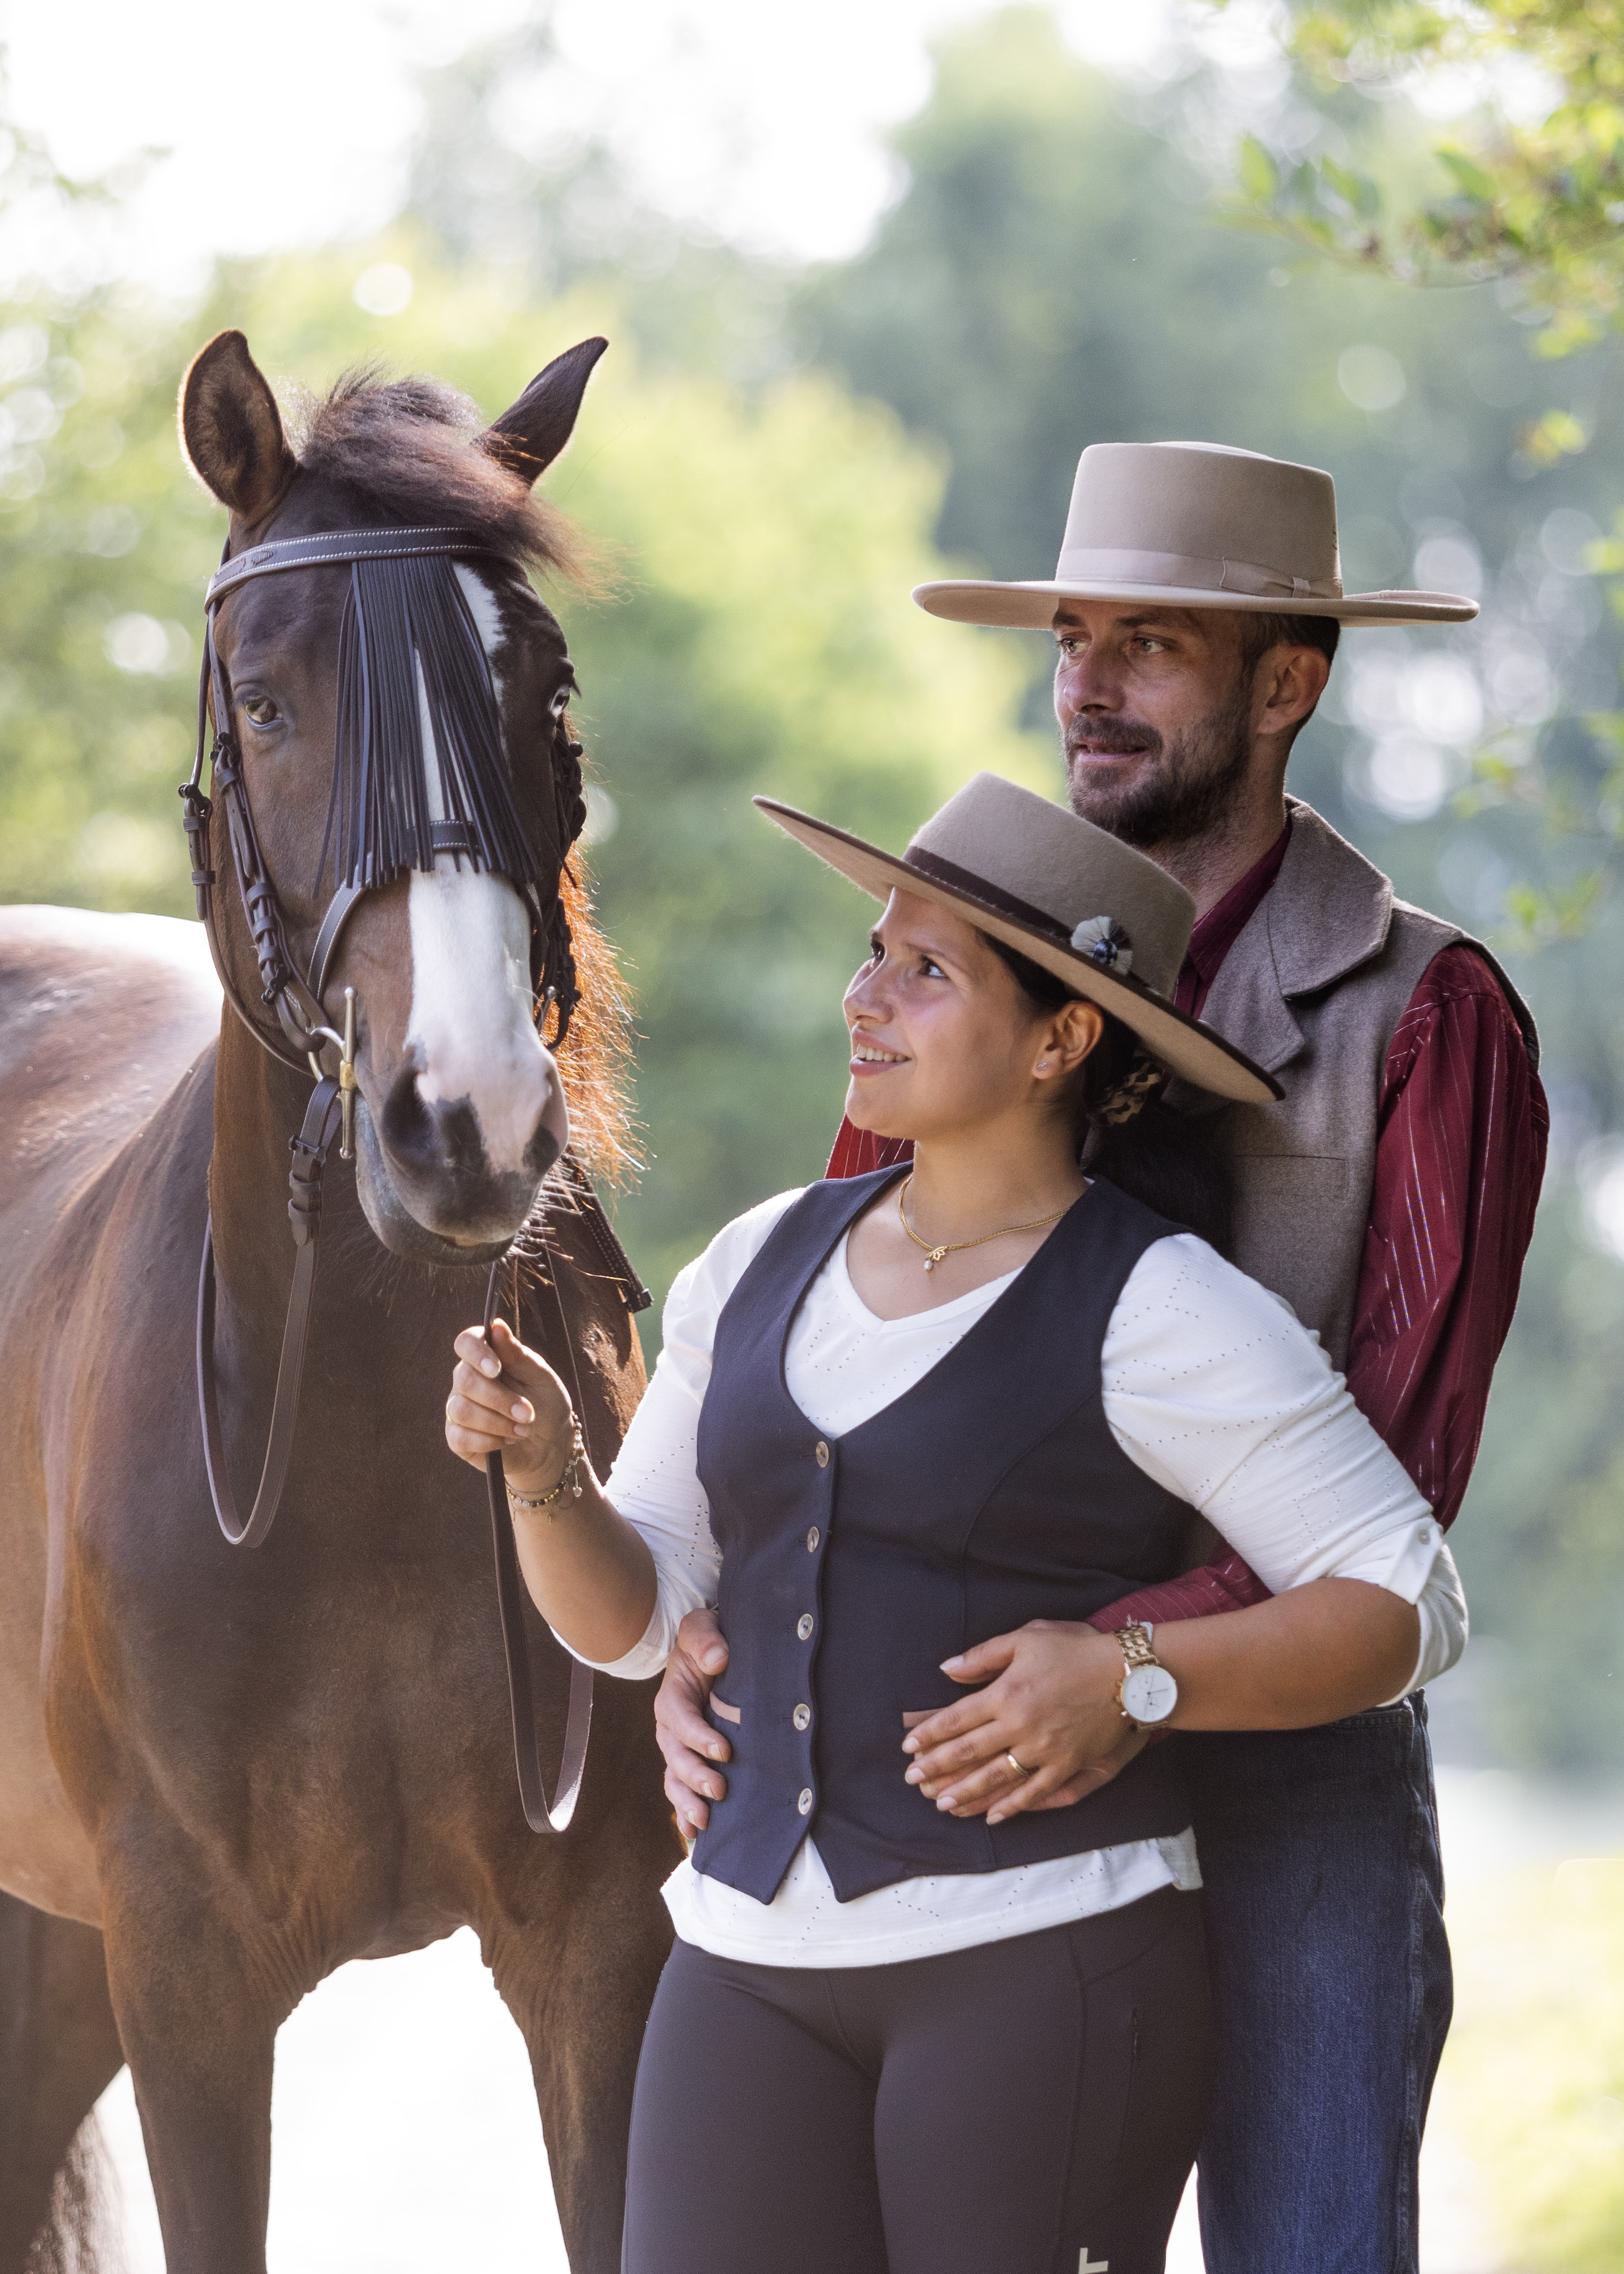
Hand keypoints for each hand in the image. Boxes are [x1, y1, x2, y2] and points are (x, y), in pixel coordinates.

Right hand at [445, 1319, 575, 1496]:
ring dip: (497, 1422)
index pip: (466, 1343)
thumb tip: (497, 1326)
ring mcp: (459, 1408)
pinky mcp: (457, 1437)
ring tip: (523, 1430)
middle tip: (528, 1414)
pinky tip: (507, 1441)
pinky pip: (459, 1437)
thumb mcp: (541, 1378)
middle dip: (499, 1399)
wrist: (550, 1445)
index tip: (496, 1368)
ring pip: (461, 1410)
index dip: (476, 1353)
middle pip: (464, 1379)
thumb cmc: (547, 1405)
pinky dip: (488, 1441)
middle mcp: (467, 1380)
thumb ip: (517, 1355)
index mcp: (487, 1358)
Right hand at [653, 1610, 730, 1837]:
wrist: (715, 1652)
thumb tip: (717, 1659)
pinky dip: (685, 1811)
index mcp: (672, 1696)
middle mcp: (671, 1727)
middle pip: (674, 1756)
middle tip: (720, 1790)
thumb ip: (705, 1638)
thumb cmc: (709, 1640)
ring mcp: (680, 1747)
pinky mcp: (692, 1760)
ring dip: (686, 1802)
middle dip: (694, 1776)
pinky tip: (696, 1834)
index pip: (679, 1719)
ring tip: (704, 1823)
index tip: (725, 1751)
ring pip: (675, 1779)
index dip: (698, 1737)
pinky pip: (682, 1789)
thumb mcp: (702, 1627)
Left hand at [902, 1620, 1147, 1824]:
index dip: (930, 1734)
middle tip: (913, 1781)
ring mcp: (1046, 1750)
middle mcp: (1021, 1725)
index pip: (956, 1718)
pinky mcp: (1069, 1765)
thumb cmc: (1077, 1649)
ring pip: (996, 1777)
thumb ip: (984, 1655)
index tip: (909, 1747)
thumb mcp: (1027, 1638)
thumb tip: (947, 1670)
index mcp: (1007, 1692)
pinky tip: (991, 1816)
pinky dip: (1012, 1806)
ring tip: (941, 1803)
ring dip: (965, 1792)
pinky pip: (1035, 1793)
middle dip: (938, 1767)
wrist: (1130, 1673)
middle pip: (970, 1751)